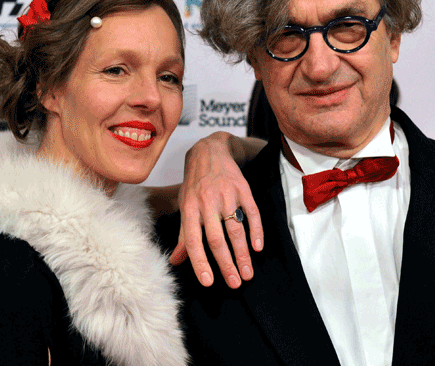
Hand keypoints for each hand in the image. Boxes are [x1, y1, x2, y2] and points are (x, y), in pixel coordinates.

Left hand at [169, 132, 264, 287]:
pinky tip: (258, 247)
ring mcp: (226, 196)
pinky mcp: (243, 190)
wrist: (209, 151)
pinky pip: (252, 213)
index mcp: (190, 209)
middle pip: (216, 239)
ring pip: (235, 230)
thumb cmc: (194, 184)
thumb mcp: (184, 206)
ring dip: (243, 254)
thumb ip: (182, 235)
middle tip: (235, 283)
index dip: (200, 262)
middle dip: (226, 264)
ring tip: (248, 273)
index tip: (209, 283)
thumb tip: (176, 261)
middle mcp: (207, 203)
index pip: (193, 241)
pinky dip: (256, 231)